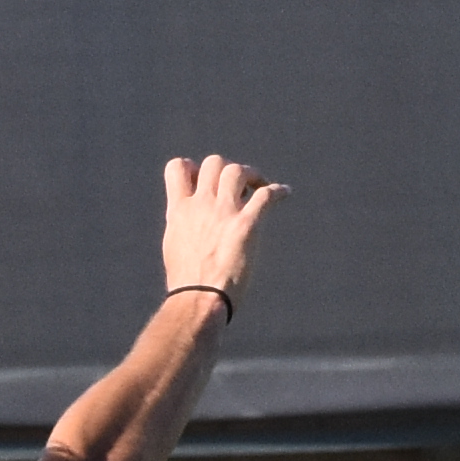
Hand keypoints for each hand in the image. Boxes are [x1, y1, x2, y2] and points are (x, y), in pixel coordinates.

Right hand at [161, 153, 280, 309]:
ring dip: (252, 174)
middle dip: (227, 168)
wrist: (198, 298)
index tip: (204, 180)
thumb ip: (183, 223)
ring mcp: (224, 212)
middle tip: (238, 185)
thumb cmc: (186, 280)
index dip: (193, 168)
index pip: (178, 168)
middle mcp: (201, 205)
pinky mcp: (247, 223)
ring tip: (259, 186)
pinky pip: (267, 194)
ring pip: (238, 170)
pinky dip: (278, 191)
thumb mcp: (174, 244)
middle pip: (214, 162)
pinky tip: (285, 193)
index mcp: (179, 210)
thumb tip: (189, 217)